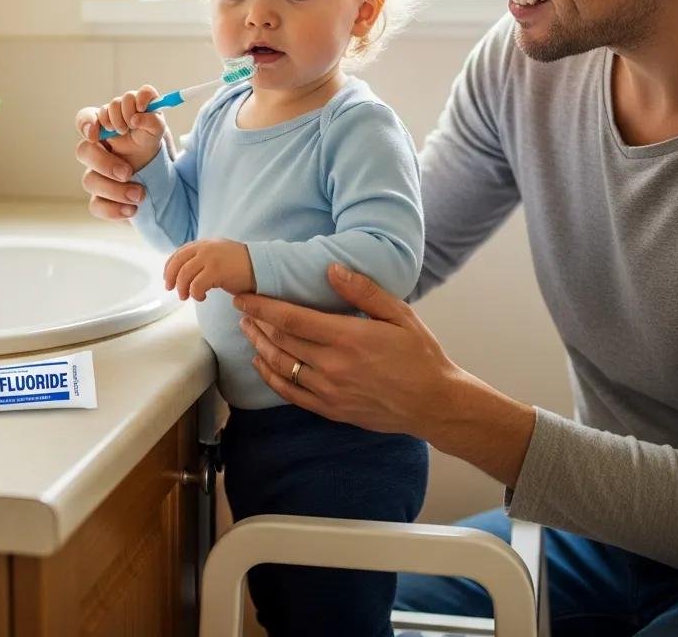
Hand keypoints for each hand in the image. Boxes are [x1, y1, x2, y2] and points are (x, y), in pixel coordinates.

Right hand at [74, 93, 174, 222]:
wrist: (164, 180)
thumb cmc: (153, 147)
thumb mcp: (158, 129)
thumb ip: (152, 115)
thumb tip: (141, 114)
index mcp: (107, 128)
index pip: (86, 118)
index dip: (87, 123)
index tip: (101, 131)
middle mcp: (98, 151)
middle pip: (83, 150)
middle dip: (104, 161)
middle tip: (128, 171)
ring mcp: (97, 175)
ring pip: (89, 180)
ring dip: (115, 188)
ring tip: (141, 194)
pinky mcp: (101, 199)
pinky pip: (96, 206)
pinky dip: (115, 209)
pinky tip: (133, 208)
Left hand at [164, 239, 254, 299]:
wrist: (261, 266)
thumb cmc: (240, 265)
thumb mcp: (218, 255)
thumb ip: (202, 258)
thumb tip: (184, 271)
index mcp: (204, 243)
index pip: (179, 253)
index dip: (170, 267)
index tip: (167, 279)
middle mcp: (205, 247)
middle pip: (177, 263)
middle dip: (171, 278)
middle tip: (172, 290)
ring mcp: (210, 258)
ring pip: (184, 275)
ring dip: (182, 289)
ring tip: (187, 297)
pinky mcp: (216, 271)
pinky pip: (196, 285)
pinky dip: (195, 294)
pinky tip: (202, 298)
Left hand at [234, 263, 537, 487]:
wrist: (436, 404)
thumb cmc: (420, 355)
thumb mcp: (400, 315)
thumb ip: (364, 291)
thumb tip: (331, 268)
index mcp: (348, 338)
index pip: (291, 319)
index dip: (262, 306)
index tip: (243, 296)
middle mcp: (333, 366)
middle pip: (280, 341)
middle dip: (256, 322)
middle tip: (241, 307)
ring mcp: (329, 391)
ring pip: (280, 366)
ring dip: (259, 346)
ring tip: (247, 329)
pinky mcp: (330, 410)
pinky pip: (290, 393)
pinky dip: (270, 377)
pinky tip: (261, 362)